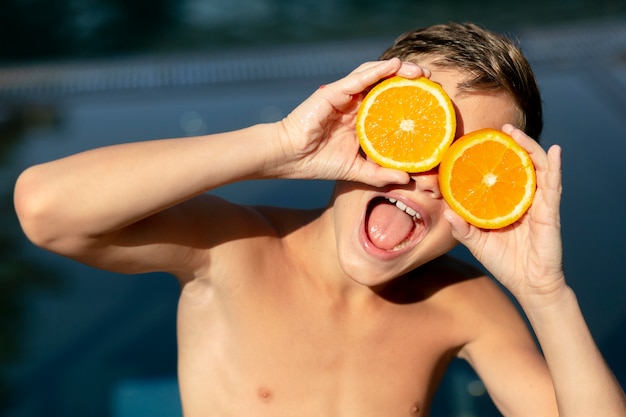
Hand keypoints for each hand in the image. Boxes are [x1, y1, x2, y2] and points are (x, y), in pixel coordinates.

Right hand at [274, 58, 425, 186]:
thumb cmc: (318, 162)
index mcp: (360, 119)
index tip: (431, 100)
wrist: (289, 158)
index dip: (409, 98)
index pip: (389, 102)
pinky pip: (358, 79)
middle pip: (385, 84)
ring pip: (374, 75)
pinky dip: (376, 71)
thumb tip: (407, 179)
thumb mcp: (355, 170)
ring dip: (398, 70)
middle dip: (409, 78)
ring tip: (418, 73)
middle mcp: (354, 104)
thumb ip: (379, 173)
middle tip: (431, 80)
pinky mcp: (333, 93)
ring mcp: (344, 96)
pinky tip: (393, 66)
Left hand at [445, 124, 565, 304]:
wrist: (528, 285)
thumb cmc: (505, 263)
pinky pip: (553, 185)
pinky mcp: (549, 213)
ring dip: (529, 147)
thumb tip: (447, 209)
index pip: (503, 174)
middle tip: (502, 129)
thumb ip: (462, 227)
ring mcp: (539, 204)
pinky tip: (555, 151)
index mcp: (508, 203)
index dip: (496, 156)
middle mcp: (524, 199)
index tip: (482, 140)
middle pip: (522, 164)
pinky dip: (555, 166)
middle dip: (514, 144)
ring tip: (516, 133)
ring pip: (538, 167)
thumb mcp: (477, 243)